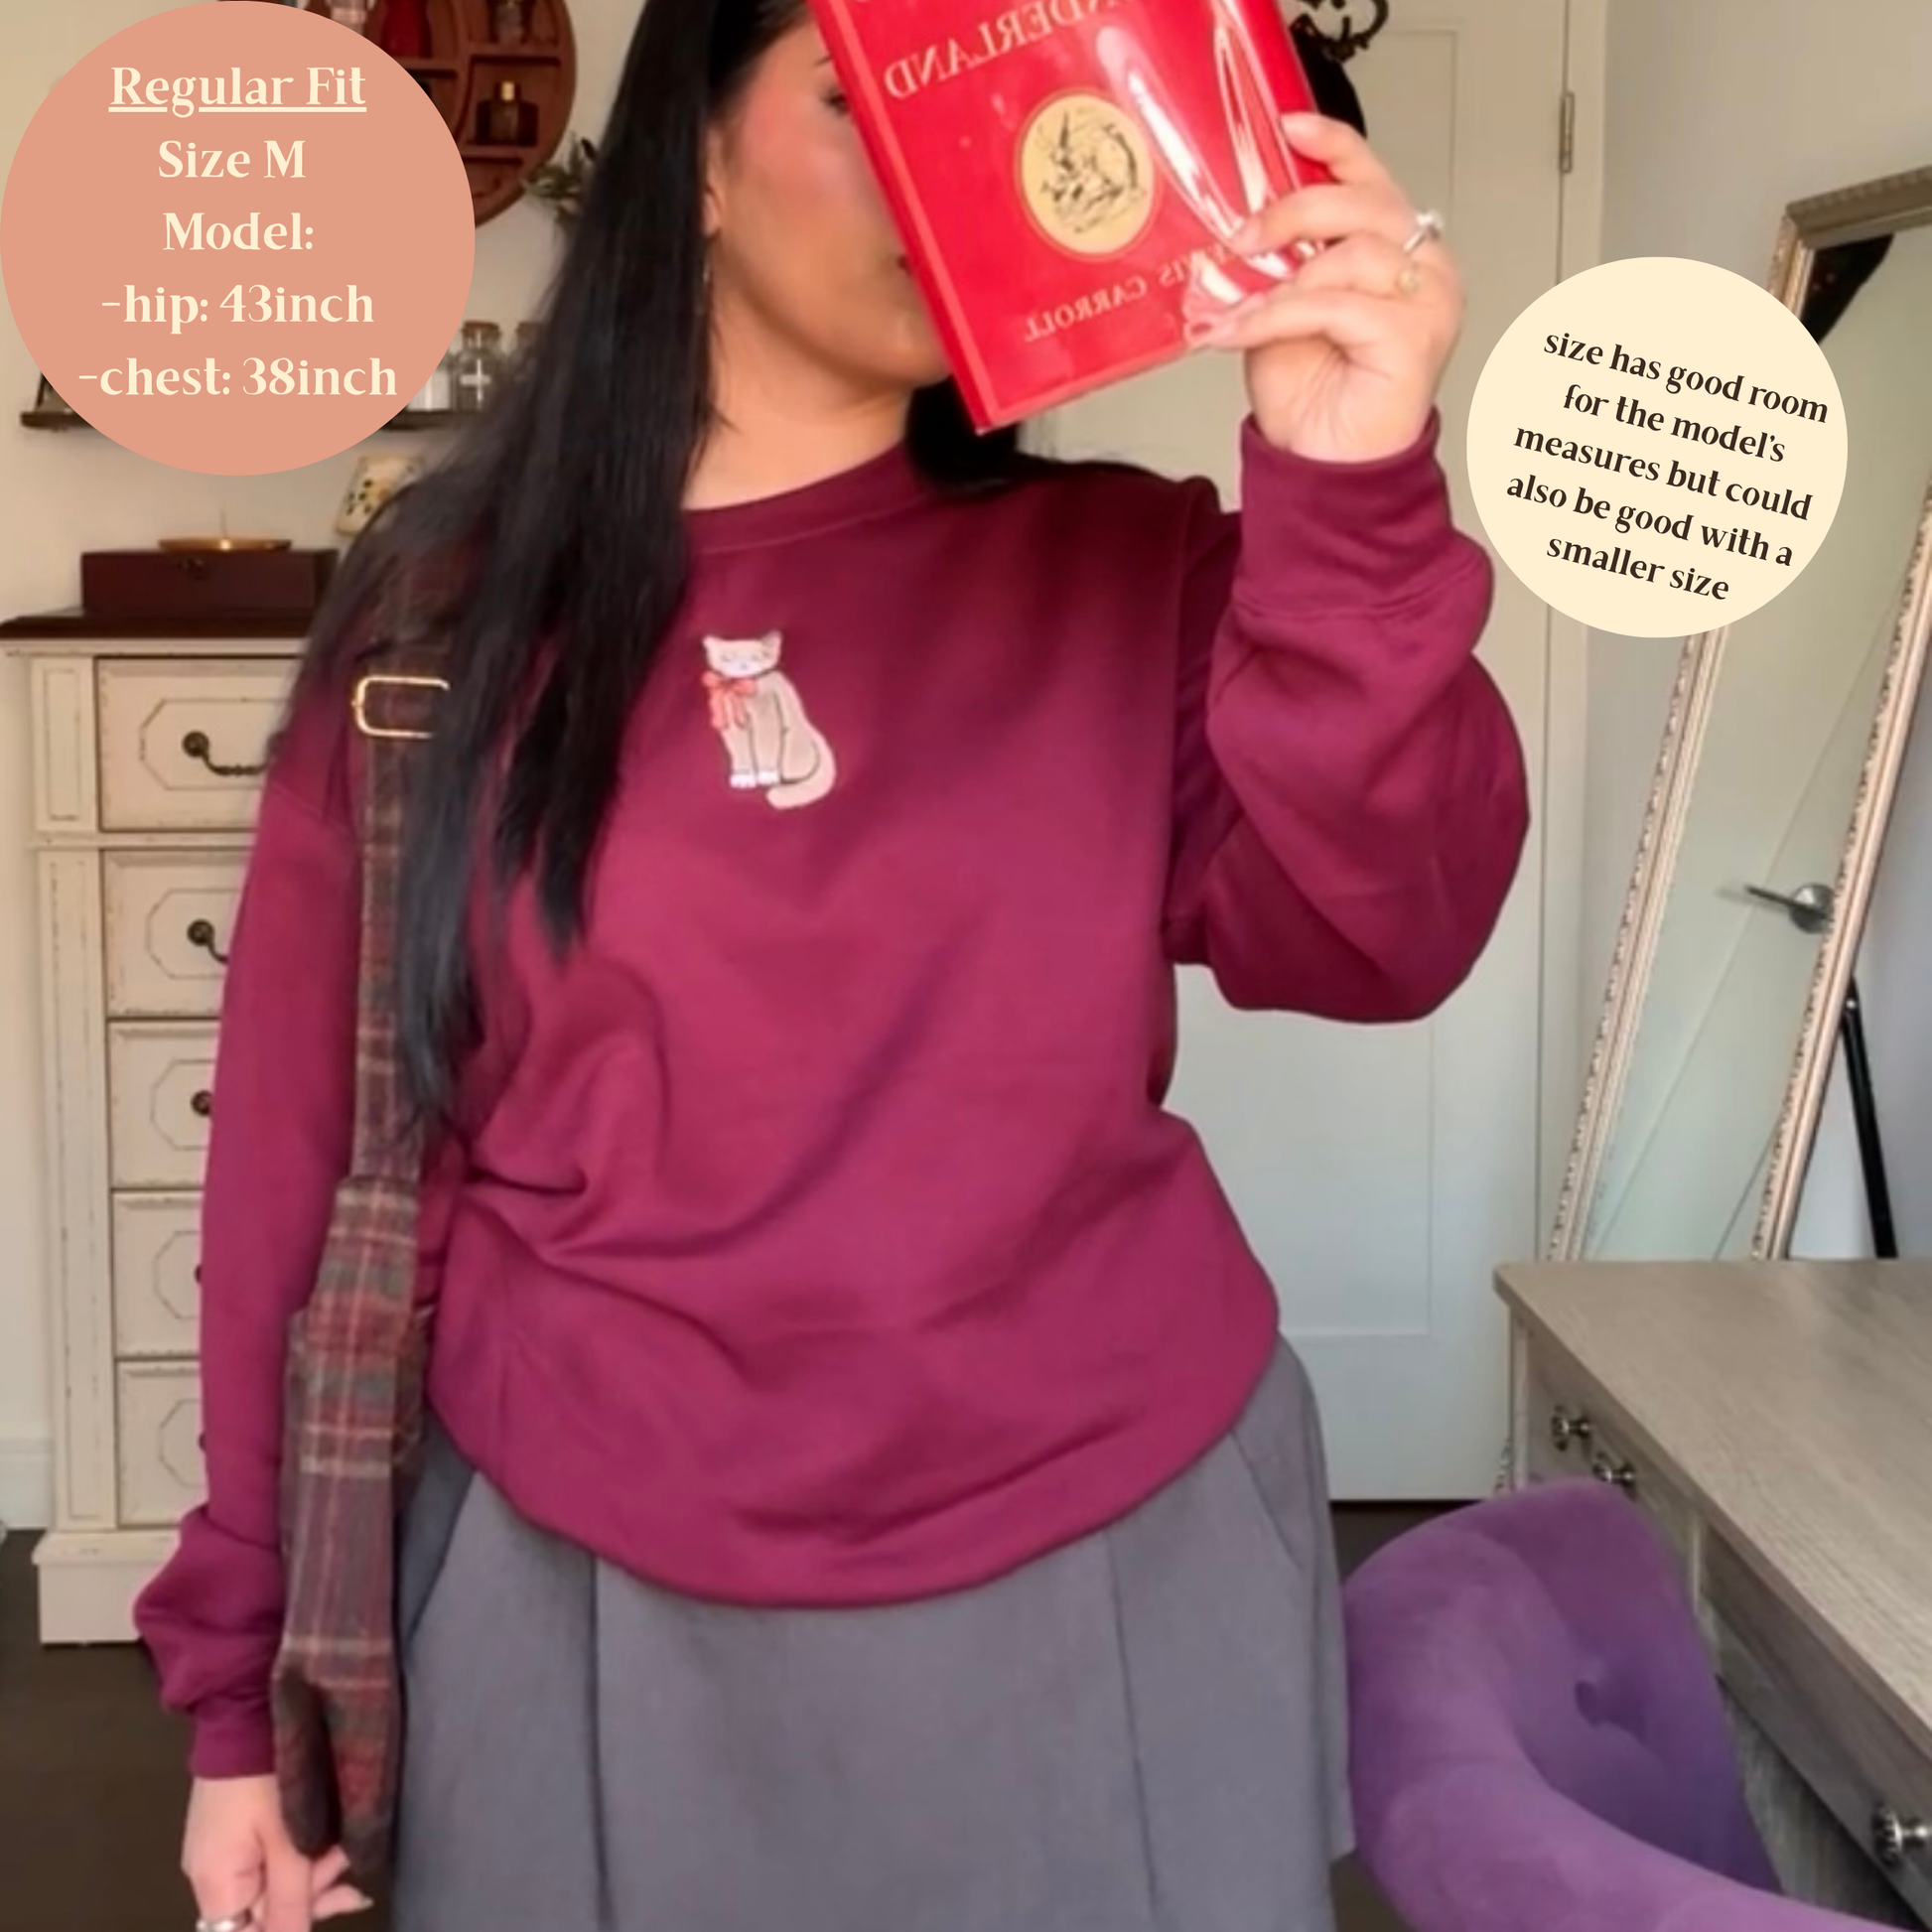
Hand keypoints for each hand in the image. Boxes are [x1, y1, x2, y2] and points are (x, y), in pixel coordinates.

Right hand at [183, 1775, 370, 1931]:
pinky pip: (266, 1859)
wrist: (245, 1713)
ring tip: (348, 1852)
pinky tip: (332, 1845)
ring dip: (310, 1875)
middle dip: (310, 1897)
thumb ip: (290, 1901)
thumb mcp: (289, 1841)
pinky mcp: (234, 1828)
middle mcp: (210, 1875)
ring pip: (269, 1884)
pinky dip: (298, 1856)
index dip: (286, 1930)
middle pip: (260, 1912)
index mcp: (215, 1885)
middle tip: (353, 1884)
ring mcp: (221, 1850)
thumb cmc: (267, 1778)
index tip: (334, 1903)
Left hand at [1200, 112, 1462, 465]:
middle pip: (1362, 204)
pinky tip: (1238, 333)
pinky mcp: (1413, 336)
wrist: (1326, 470)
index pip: (1374, 177)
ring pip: (1347, 256)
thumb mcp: (1281, 312)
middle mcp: (1427, 268)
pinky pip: (1333, 305)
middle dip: (1290, 213)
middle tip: (1239, 240)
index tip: (1286, 126)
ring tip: (1235, 312)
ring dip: (1279, 282)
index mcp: (1400, 251)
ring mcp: (1430, 301)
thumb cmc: (1315, 399)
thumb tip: (1239, 229)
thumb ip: (1278, 265)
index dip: (1332, 144)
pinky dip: (1276, 316)